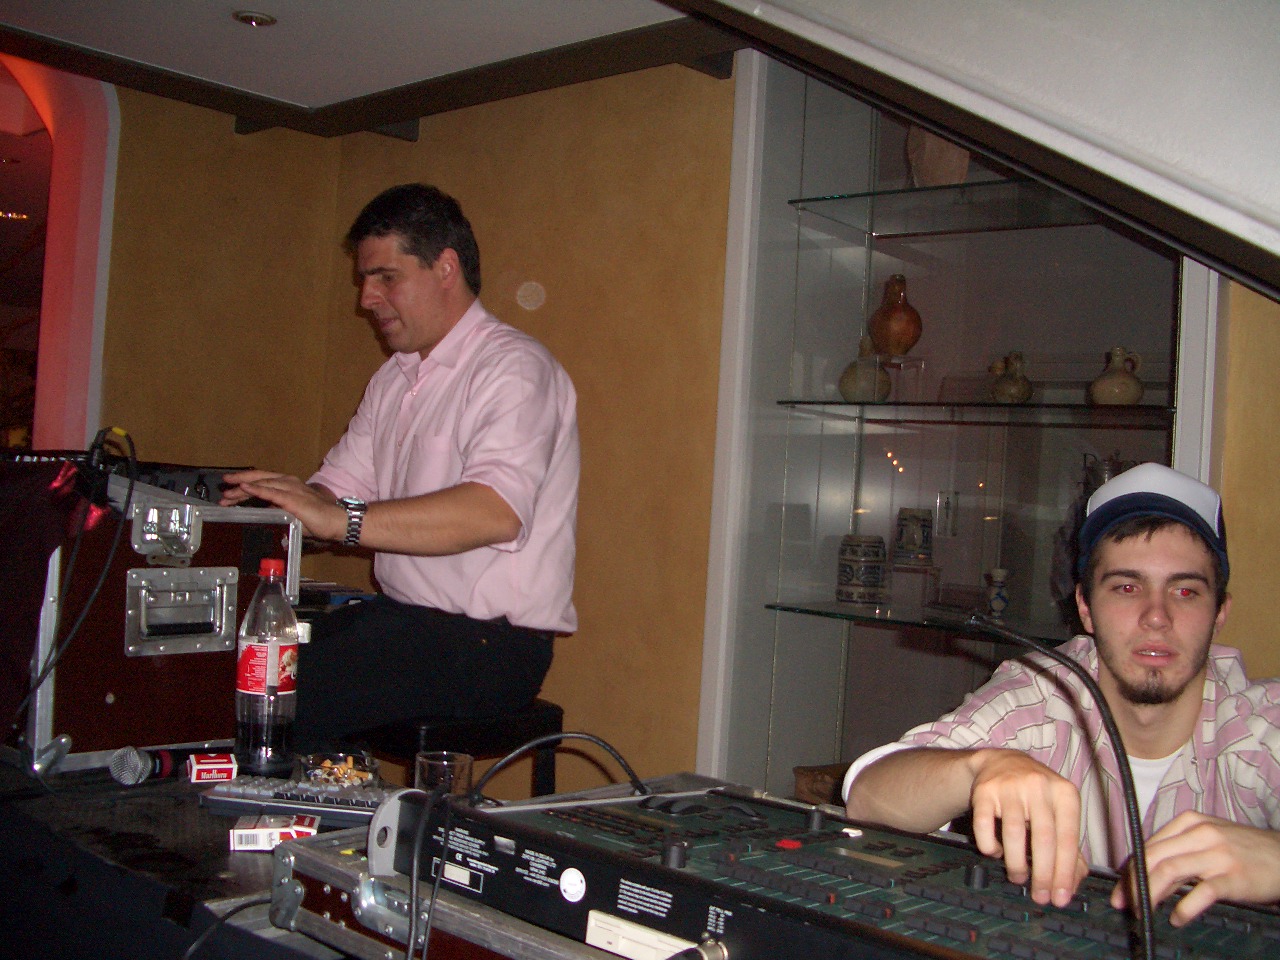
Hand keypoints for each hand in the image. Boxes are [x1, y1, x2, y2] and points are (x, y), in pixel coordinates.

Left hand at [219, 470, 344, 540]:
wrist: (338, 522)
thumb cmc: (319, 520)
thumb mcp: (293, 514)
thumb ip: (279, 510)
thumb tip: (264, 512)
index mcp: (289, 485)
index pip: (264, 480)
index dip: (246, 482)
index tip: (231, 488)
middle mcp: (289, 483)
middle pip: (260, 478)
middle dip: (240, 480)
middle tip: (224, 484)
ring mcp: (291, 489)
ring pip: (262, 484)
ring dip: (243, 487)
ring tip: (228, 491)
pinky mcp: (293, 499)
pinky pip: (271, 492)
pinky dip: (257, 490)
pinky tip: (245, 488)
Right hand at [968, 749, 1087, 906]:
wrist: (1001, 761)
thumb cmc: (1036, 794)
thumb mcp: (1059, 812)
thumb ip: (1069, 845)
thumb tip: (1074, 882)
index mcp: (1064, 793)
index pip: (1068, 838)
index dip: (1065, 871)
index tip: (1061, 897)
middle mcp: (1039, 786)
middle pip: (1044, 838)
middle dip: (1043, 874)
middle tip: (1040, 897)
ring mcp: (1010, 786)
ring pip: (1014, 834)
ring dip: (1016, 864)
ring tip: (1018, 877)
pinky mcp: (984, 791)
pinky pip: (984, 826)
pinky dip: (990, 846)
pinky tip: (996, 852)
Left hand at [1112, 812, 1279, 924]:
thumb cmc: (1243, 849)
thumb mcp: (1208, 837)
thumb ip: (1179, 846)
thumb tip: (1146, 869)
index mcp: (1189, 821)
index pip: (1148, 845)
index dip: (1129, 869)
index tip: (1120, 888)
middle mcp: (1200, 834)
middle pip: (1153, 857)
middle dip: (1132, 882)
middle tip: (1124, 903)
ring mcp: (1217, 854)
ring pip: (1169, 871)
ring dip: (1150, 893)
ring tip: (1144, 911)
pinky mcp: (1233, 877)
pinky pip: (1201, 893)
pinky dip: (1184, 908)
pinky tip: (1177, 917)